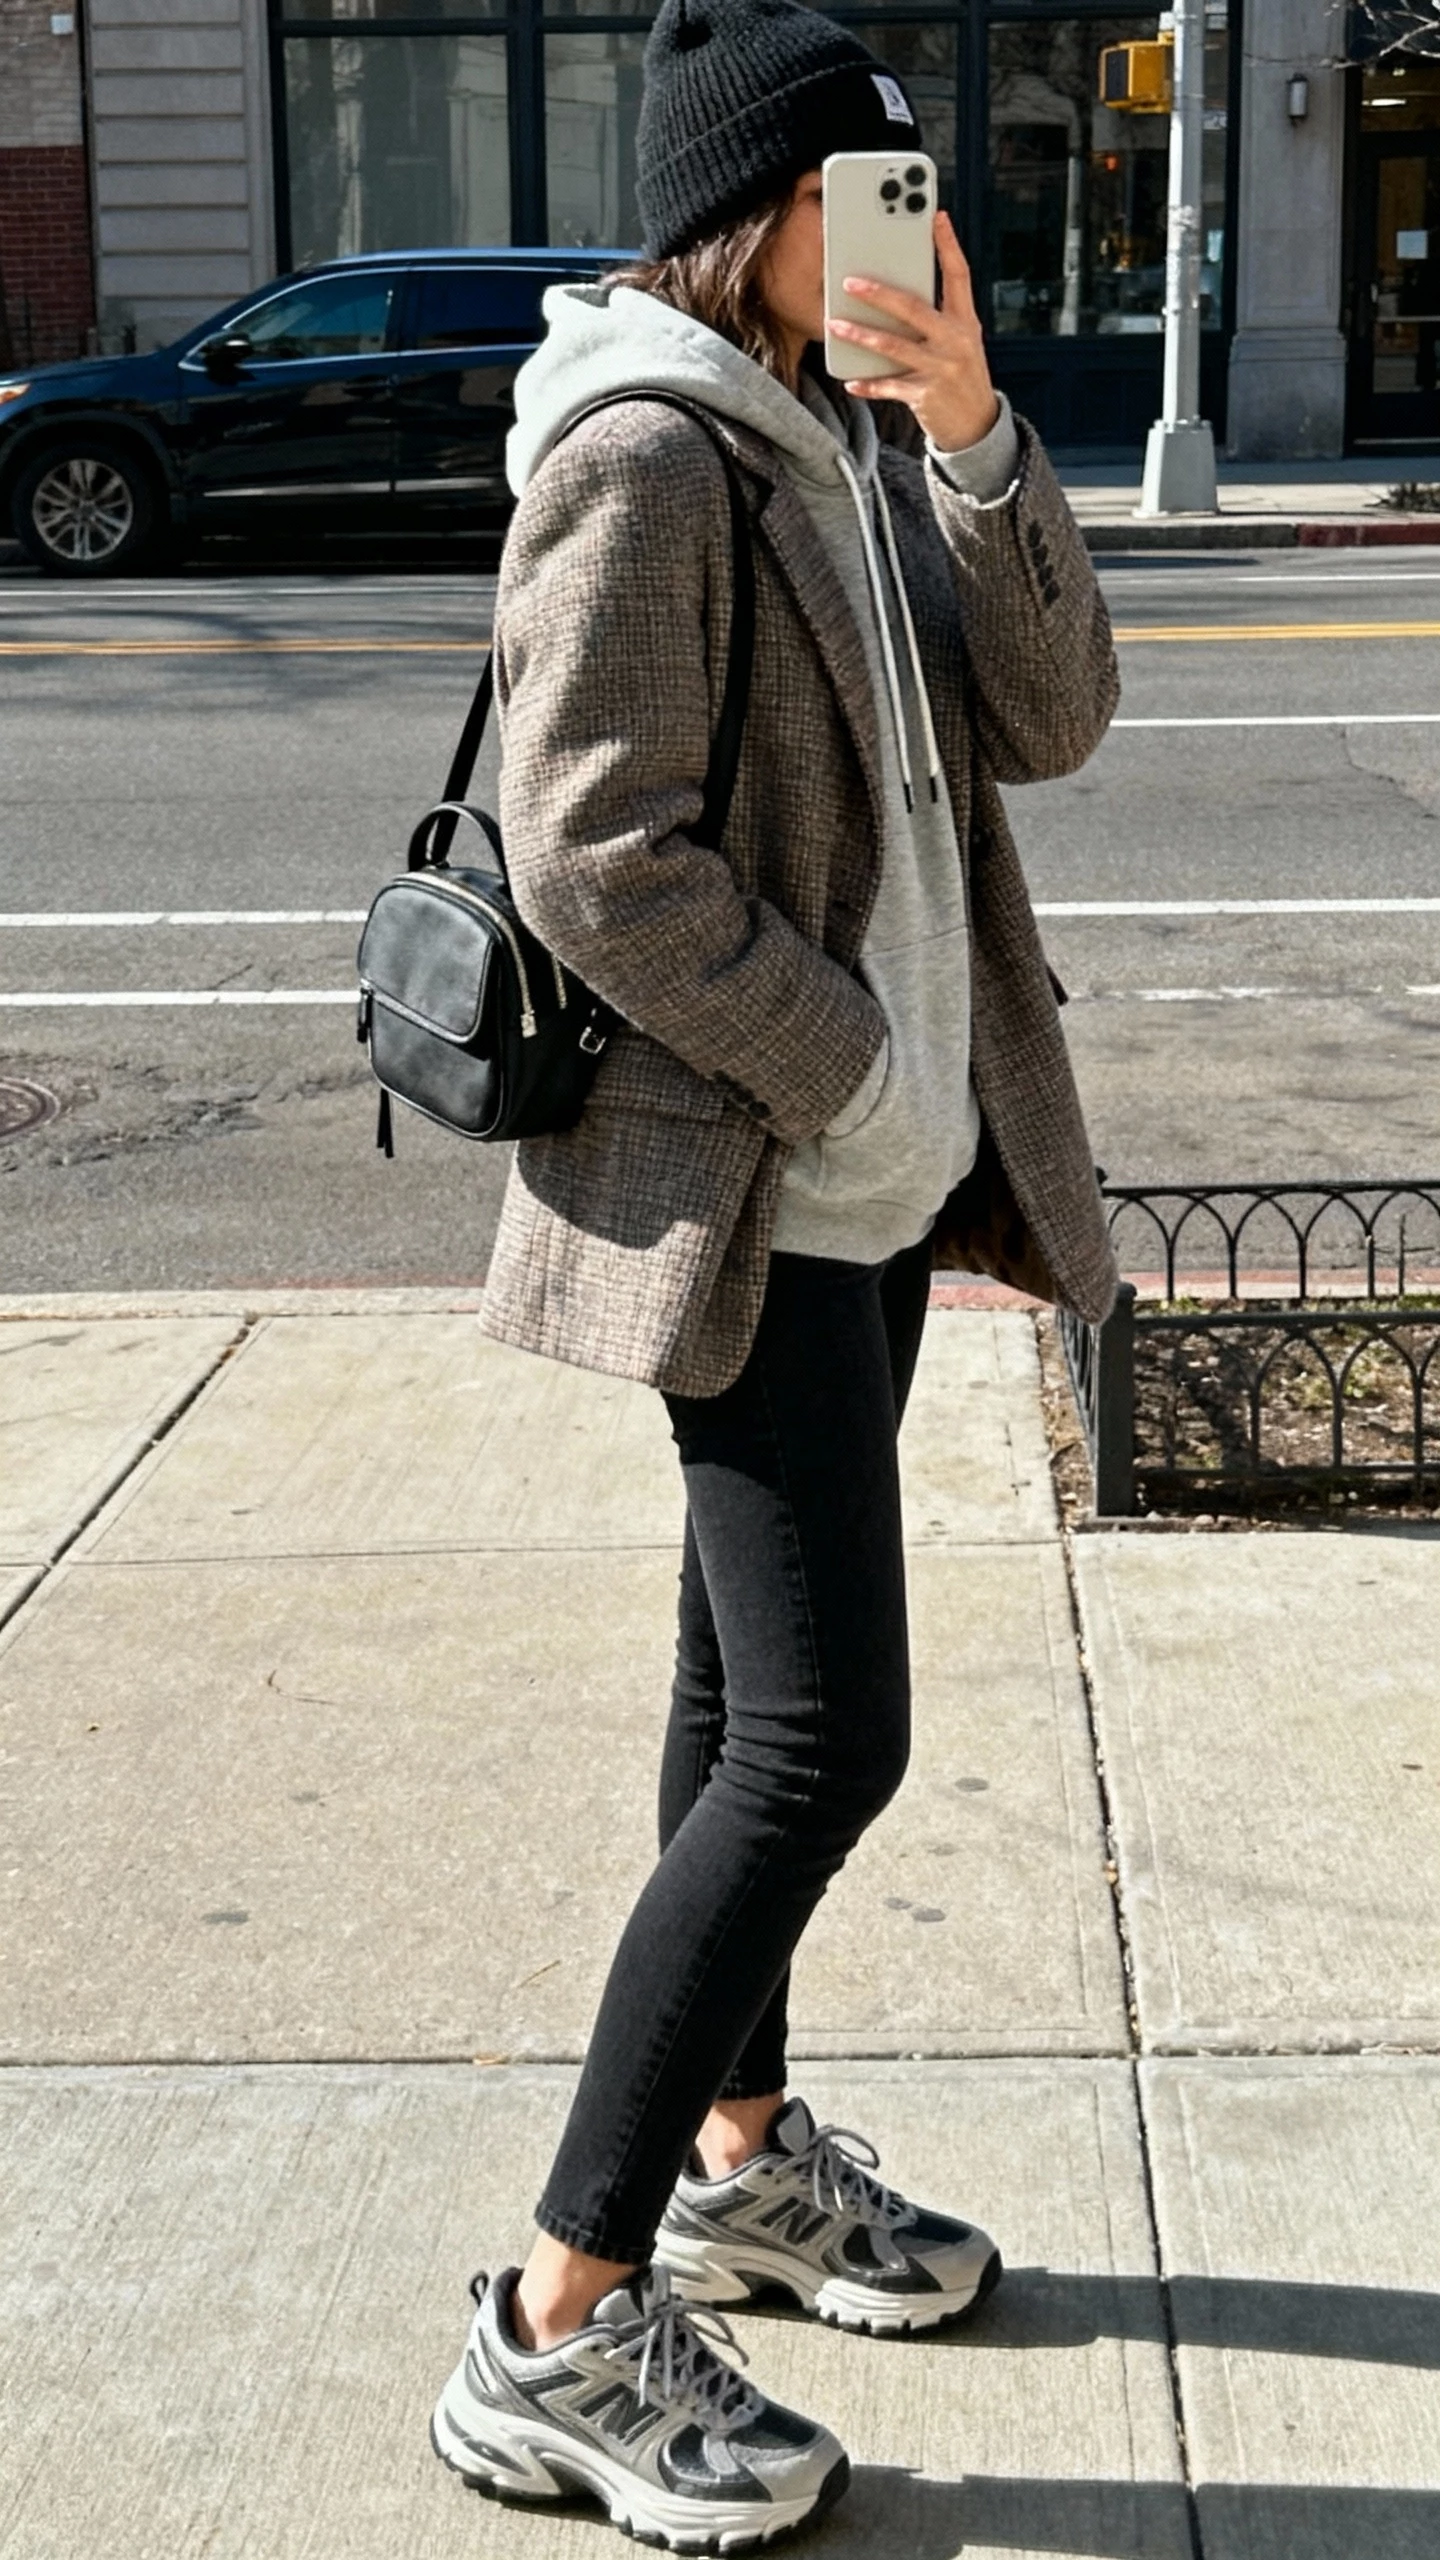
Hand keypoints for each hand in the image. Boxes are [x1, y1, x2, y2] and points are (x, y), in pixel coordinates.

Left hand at [831, 209, 999, 452]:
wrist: (976, 424)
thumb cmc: (960, 373)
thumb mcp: (960, 340)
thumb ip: (937, 315)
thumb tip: (897, 290)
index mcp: (965, 321)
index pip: (959, 275)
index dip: (948, 245)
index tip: (936, 216)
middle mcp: (955, 341)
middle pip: (913, 308)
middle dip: (879, 293)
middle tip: (849, 282)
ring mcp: (940, 369)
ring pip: (893, 346)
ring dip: (860, 335)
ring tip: (834, 325)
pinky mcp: (925, 396)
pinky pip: (888, 386)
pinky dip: (868, 383)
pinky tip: (850, 380)